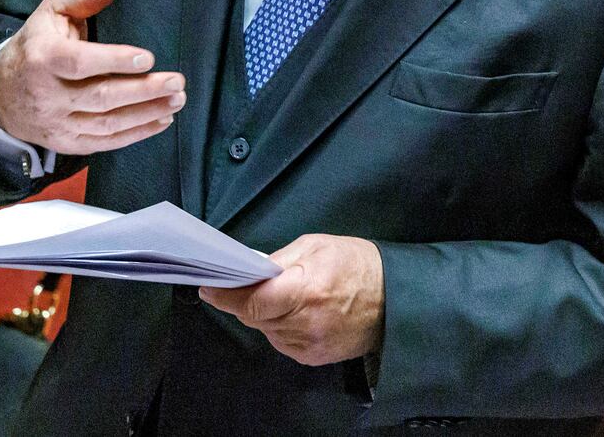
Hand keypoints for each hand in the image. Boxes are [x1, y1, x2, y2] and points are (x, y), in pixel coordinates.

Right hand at [0, 0, 184, 154]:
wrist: (0, 94)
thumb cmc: (36, 44)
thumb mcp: (53, 12)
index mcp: (43, 58)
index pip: (80, 63)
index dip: (114, 61)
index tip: (148, 57)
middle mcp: (48, 95)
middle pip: (101, 97)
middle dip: (143, 91)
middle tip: (177, 82)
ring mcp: (58, 123)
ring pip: (107, 124)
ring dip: (147, 113)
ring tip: (177, 100)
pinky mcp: (67, 142)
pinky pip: (105, 143)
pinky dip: (136, 134)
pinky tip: (162, 120)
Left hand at [199, 235, 383, 366]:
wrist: (395, 299)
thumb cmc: (357, 264)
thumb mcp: (317, 246)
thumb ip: (279, 261)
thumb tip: (248, 272)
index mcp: (306, 290)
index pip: (252, 302)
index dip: (226, 295)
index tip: (209, 287)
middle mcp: (306, 322)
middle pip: (254, 317)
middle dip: (244, 300)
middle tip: (243, 283)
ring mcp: (310, 344)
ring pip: (266, 330)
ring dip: (264, 314)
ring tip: (282, 295)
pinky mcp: (313, 358)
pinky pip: (281, 342)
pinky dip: (280, 327)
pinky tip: (295, 312)